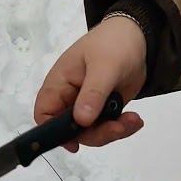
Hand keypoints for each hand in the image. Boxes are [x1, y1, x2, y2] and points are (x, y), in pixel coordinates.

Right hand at [33, 15, 148, 152]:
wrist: (136, 37)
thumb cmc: (113, 44)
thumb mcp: (104, 67)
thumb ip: (93, 94)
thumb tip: (80, 121)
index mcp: (59, 84)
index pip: (44, 113)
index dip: (52, 133)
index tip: (74, 143)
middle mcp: (69, 98)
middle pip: (71, 130)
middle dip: (95, 134)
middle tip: (119, 127)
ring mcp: (87, 105)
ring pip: (91, 132)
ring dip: (112, 132)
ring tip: (133, 120)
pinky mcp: (103, 109)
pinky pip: (106, 127)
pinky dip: (121, 127)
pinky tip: (135, 119)